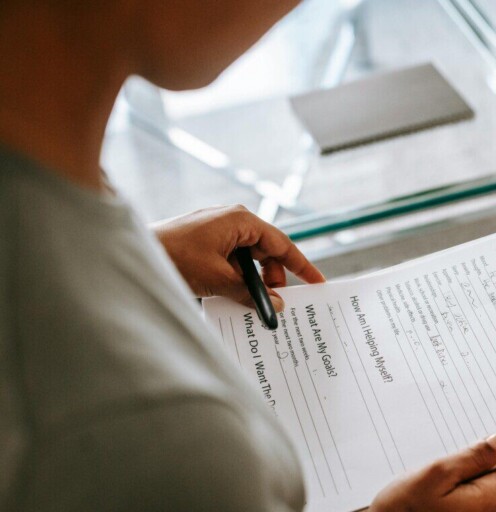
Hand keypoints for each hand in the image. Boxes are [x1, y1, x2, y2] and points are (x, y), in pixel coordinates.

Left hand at [152, 205, 324, 307]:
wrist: (134, 250)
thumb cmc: (174, 257)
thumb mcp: (217, 279)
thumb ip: (250, 292)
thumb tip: (276, 303)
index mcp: (241, 221)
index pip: (281, 244)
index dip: (301, 265)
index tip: (317, 282)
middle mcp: (233, 221)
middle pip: (266, 252)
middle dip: (272, 278)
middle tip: (276, 303)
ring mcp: (218, 230)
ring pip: (248, 259)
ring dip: (252, 281)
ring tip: (251, 303)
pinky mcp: (205, 241)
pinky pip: (231, 260)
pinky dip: (236, 278)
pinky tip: (233, 296)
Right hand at [370, 432, 495, 511]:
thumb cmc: (404, 511)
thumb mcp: (436, 474)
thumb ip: (472, 456)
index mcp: (488, 499)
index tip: (488, 431)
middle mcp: (488, 511)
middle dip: (480, 455)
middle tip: (452, 446)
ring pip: (481, 481)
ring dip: (464, 467)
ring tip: (438, 462)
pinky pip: (468, 492)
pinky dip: (455, 480)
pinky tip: (434, 477)